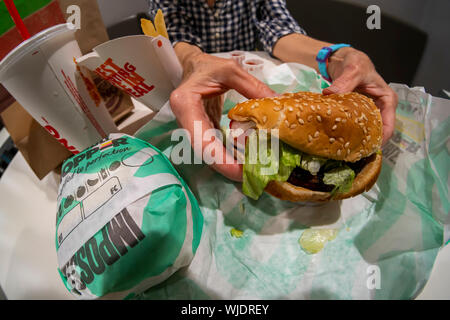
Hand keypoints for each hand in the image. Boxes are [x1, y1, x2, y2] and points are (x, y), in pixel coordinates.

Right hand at [170, 50, 276, 180]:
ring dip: (229, 165)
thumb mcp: (231, 70)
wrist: (191, 65)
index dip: (220, 159)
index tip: (240, 171)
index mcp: (186, 104)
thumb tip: (278, 104)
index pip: (201, 139)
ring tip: (254, 172)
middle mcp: (185, 120)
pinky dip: (229, 156)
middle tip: (253, 176)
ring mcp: (191, 128)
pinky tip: (247, 161)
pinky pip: (214, 148)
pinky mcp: (201, 131)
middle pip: (204, 153)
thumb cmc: (208, 65)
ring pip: (208, 154)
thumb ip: (253, 88)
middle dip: (227, 167)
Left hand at [322, 47, 397, 144]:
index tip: (366, 150)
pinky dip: (348, 133)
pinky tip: (338, 140)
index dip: (380, 140)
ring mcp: (369, 111)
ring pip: (366, 131)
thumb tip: (330, 95)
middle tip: (352, 154)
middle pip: (378, 132)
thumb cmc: (354, 62)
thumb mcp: (352, 70)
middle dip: (367, 143)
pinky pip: (355, 126)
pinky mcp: (357, 113)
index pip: (388, 126)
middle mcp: (381, 108)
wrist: (343, 59)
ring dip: (357, 140)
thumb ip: (344, 83)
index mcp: (387, 100)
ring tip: (345, 151)